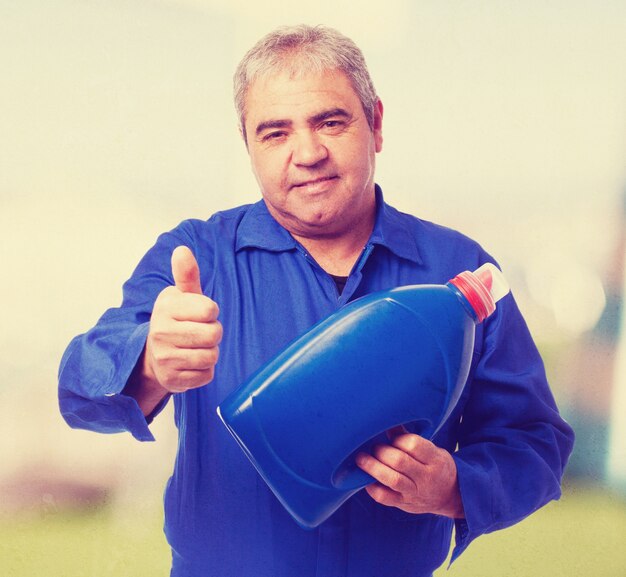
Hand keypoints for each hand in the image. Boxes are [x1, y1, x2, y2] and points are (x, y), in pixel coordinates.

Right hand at [127, 245, 221, 413]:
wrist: (153, 356)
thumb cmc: (177, 320)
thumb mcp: (182, 296)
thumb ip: (186, 275)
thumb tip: (182, 250)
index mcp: (166, 307)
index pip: (209, 309)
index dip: (211, 312)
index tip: (200, 313)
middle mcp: (161, 332)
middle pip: (214, 334)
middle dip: (213, 333)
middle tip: (200, 332)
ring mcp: (165, 358)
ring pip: (211, 356)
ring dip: (210, 353)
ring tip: (196, 347)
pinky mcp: (172, 380)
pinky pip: (206, 376)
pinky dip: (204, 371)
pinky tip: (191, 363)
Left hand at [355, 427, 464, 518]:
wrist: (450, 496)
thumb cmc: (436, 466)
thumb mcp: (432, 449)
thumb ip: (410, 438)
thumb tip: (388, 422)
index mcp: (435, 459)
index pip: (413, 445)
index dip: (397, 439)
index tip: (390, 437)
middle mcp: (426, 477)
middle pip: (399, 461)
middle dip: (382, 451)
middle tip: (374, 447)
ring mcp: (415, 493)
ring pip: (392, 479)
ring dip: (373, 467)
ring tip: (361, 458)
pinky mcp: (404, 504)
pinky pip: (385, 497)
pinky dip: (372, 487)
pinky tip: (365, 479)